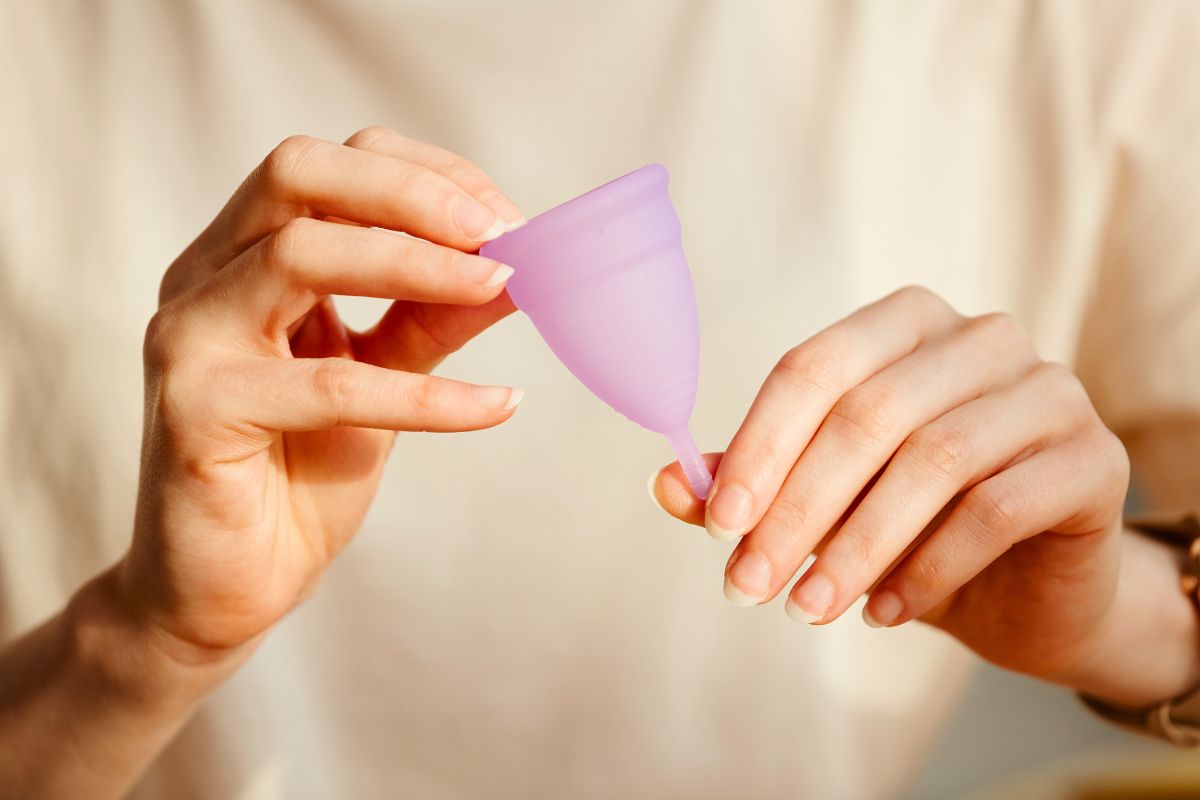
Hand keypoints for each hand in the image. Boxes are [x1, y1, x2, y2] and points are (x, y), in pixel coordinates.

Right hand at [121, 127, 525, 659]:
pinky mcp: (196, 413)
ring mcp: (188, 339)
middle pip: (297, 174)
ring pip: (300, 256)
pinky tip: (498, 405)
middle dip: (413, 193)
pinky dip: (428, 394)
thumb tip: (517, 265)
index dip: (425, 176)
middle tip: (501, 234)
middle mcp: (202, 278)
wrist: (227, 586)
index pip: (330, 165)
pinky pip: (330, 386)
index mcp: (240, 255)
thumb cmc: (300, 472)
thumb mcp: (382, 374)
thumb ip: (432, 316)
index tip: (507, 218)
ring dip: (418, 265)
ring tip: (503, 286)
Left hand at [651, 286, 1131, 682]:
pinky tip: (885, 614)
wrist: (1025, 585)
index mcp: (905, 324)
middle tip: (746, 587)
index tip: (718, 524)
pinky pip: (997, 509)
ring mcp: (1049, 391)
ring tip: (806, 612)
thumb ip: (749, 485)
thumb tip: (664, 484)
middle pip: (868, 415)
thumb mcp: (821, 504)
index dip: (759, 445)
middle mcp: (981, 338)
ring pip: (933, 462)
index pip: (813, 367)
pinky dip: (929, 569)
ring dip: (855, 548)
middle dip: (796, 511)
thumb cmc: (910, 526)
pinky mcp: (1095, 459)